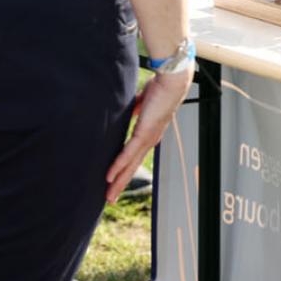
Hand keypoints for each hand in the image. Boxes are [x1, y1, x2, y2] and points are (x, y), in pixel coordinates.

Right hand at [106, 66, 193, 201]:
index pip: (135, 156)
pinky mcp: (144, 133)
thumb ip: (136, 109)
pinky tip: (110, 177)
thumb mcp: (143, 102)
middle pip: (133, 167)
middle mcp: (150, 140)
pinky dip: (119, 165)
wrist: (171, 81)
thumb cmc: (160, 88)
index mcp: (150, 134)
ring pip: (130, 165)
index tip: (116, 181)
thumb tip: (129, 109)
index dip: (125, 169)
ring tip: (109, 196)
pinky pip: (128, 153)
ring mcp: (148, 138)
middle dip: (121, 184)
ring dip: (119, 181)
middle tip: (110, 199)